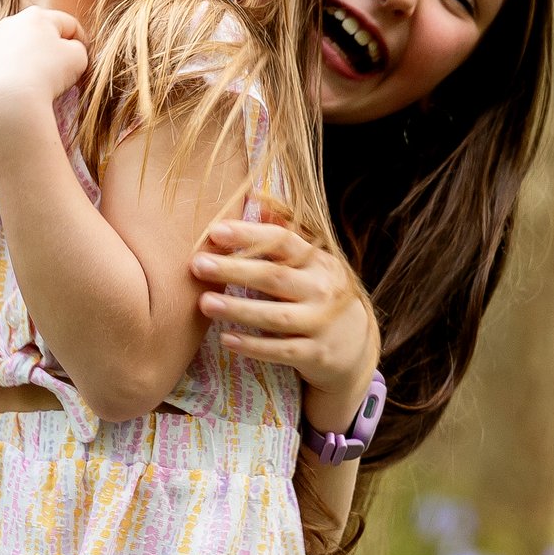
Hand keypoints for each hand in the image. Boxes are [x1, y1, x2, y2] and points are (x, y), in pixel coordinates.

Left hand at [0, 7, 87, 138]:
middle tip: (60, 74)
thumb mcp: (78, 58)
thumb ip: (78, 48)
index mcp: (35, 17)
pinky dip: (6, 83)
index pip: (67, 24)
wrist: (6, 102)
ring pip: (14, 54)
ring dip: (26, 66)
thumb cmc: (47, 75)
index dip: (81, 41)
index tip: (83, 60)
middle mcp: (7, 25)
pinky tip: (13, 96)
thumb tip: (69, 50)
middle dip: (49, 51)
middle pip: (37, 36)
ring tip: (35, 87)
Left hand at [191, 207, 380, 424]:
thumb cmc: (322, 296)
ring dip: (238, 309)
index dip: (249, 235)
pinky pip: (281, 351)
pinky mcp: (316, 354)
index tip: (215, 231)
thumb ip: (286, 237)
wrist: (356, 347)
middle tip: (197, 265)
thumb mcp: (314, 265)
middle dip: (234, 269)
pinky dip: (254, 346)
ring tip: (204, 303)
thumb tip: (257, 199)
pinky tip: (227, 339)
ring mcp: (321, 323)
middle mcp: (322, 290)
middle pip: (275, 277)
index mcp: (319, 262)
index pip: (283, 242)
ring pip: (276, 316)